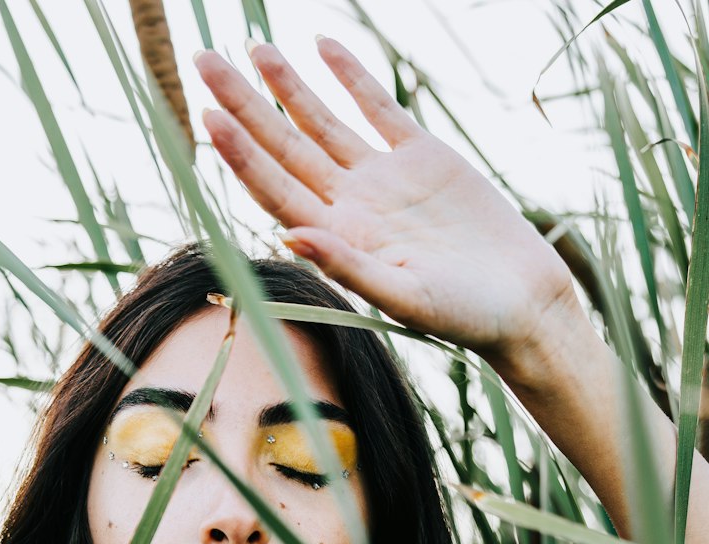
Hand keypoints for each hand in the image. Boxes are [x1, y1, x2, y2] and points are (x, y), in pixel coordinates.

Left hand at [194, 37, 578, 370]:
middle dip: (244, 105)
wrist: (521, 303)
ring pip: (321, 122)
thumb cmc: (462, 315)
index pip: (275, 189)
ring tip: (253, 47)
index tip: (209, 118)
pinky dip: (351, 77)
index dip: (241, 155)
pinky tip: (322, 47)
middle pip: (284, 146)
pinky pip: (377, 108)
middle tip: (204, 61)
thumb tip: (289, 237)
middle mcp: (350, 206)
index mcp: (338, 239)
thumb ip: (347, 265)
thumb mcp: (403, 296)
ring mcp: (382, 178)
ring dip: (286, 86)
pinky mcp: (422, 156)